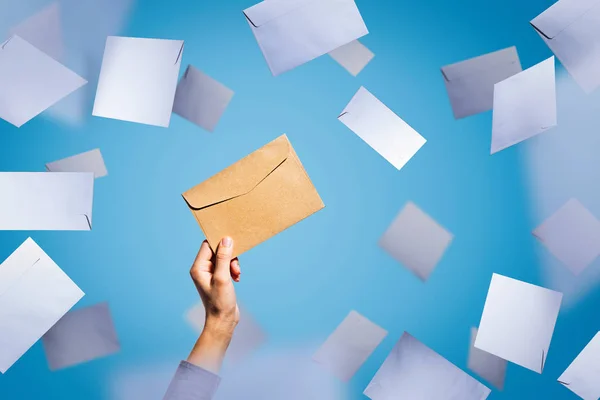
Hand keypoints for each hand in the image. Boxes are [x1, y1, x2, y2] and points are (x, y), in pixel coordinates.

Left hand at [187, 237, 240, 371]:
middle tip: (235, 266)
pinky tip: (237, 277)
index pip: (208, 245)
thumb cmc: (220, 302)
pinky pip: (226, 265)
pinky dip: (233, 269)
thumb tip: (226, 239)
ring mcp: (210, 274)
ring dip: (233, 263)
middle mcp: (202, 269)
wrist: (223, 320)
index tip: (232, 244)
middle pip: (217, 250)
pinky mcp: (218, 278)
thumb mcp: (222, 278)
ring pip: (224, 258)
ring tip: (237, 274)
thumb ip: (223, 258)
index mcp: (198, 267)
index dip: (220, 242)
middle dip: (229, 256)